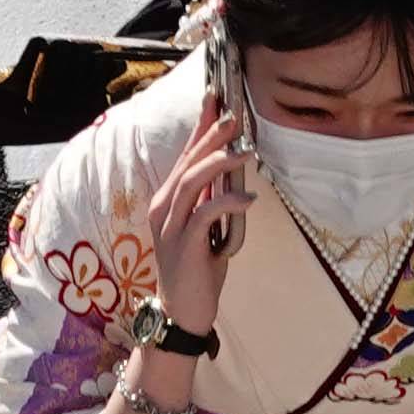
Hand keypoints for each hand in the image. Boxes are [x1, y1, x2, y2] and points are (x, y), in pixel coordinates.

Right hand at [145, 101, 252, 335]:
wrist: (182, 312)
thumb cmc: (196, 271)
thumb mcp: (204, 229)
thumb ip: (210, 201)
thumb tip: (232, 172)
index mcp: (167, 201)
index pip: (184, 156)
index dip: (199, 127)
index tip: (215, 101)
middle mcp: (163, 208)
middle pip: (188, 162)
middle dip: (211, 135)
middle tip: (235, 116)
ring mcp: (171, 226)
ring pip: (193, 181)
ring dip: (220, 162)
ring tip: (246, 152)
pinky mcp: (185, 244)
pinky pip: (206, 213)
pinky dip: (229, 202)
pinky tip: (249, 198)